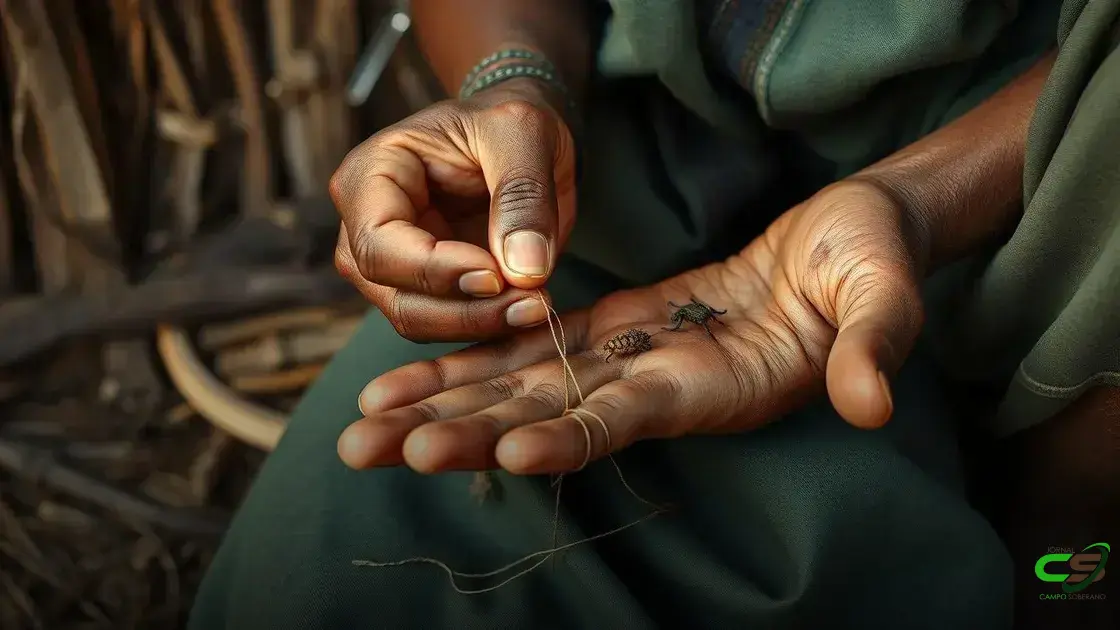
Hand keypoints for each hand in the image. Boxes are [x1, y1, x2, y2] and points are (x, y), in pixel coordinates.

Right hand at [330, 78, 576, 340]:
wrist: (519, 140)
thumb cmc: (508, 122)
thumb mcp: (523, 134)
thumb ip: (523, 197)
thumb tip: (524, 270)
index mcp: (370, 175)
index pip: (378, 242)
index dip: (433, 269)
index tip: (497, 275)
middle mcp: (365, 226)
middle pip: (393, 293)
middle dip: (463, 309)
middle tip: (532, 303)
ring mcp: (392, 264)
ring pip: (418, 320)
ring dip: (479, 324)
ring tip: (538, 306)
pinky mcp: (427, 290)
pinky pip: (447, 325)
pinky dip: (488, 326)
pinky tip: (530, 309)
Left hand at [338, 181, 927, 473]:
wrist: (844, 250)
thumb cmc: (869, 269)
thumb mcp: (883, 298)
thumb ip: (873, 346)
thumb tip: (873, 402)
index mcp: (710, 388)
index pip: (625, 420)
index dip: (568, 435)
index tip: (503, 449)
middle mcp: (654, 388)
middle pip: (542, 416)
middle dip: (455, 432)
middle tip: (368, 450)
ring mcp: (629, 360)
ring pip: (521, 387)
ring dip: (441, 402)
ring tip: (362, 421)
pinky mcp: (616, 327)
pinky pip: (534, 346)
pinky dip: (475, 358)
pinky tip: (414, 371)